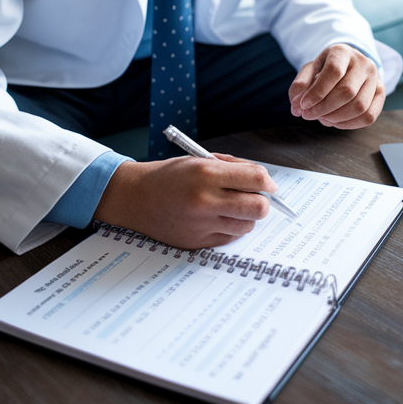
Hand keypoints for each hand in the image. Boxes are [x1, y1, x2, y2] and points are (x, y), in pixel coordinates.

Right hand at [93, 154, 276, 249]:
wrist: (135, 198)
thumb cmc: (169, 176)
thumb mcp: (199, 160)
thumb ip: (233, 168)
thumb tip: (264, 181)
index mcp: (206, 173)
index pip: (257, 179)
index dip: (267, 182)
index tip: (267, 184)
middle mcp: (205, 200)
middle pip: (259, 208)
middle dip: (262, 202)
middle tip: (254, 198)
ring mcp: (201, 225)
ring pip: (247, 225)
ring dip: (245, 216)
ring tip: (229, 207)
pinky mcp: (198, 242)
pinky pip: (230, 237)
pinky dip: (230, 228)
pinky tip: (216, 218)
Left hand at [289, 43, 384, 128]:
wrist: (346, 66)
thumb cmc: (325, 69)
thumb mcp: (309, 71)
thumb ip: (300, 86)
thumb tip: (296, 107)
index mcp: (343, 52)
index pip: (334, 72)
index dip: (317, 92)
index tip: (303, 105)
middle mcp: (364, 63)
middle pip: (347, 92)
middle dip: (324, 108)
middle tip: (308, 115)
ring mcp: (375, 78)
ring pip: (359, 106)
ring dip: (336, 118)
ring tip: (321, 118)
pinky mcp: (380, 93)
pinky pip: (369, 116)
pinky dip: (349, 124)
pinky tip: (335, 122)